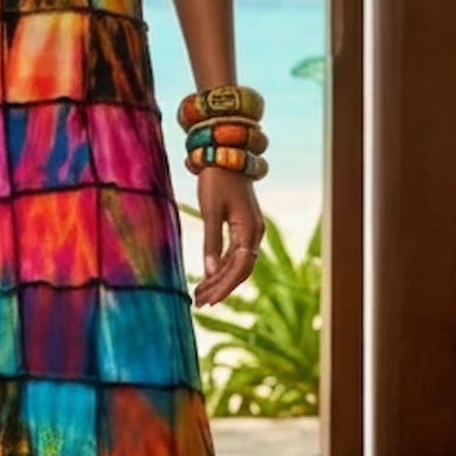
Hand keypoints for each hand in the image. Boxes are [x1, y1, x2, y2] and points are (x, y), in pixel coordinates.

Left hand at [193, 167, 263, 307]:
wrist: (224, 153)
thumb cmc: (216, 179)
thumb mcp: (210, 210)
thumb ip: (211, 241)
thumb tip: (209, 271)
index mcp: (250, 229)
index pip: (240, 268)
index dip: (224, 286)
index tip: (207, 300)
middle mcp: (255, 233)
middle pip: (241, 270)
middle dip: (221, 287)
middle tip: (200, 303)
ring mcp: (251, 230)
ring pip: (238, 263)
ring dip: (220, 279)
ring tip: (200, 294)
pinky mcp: (244, 226)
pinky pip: (236, 253)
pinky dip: (222, 266)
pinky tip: (208, 277)